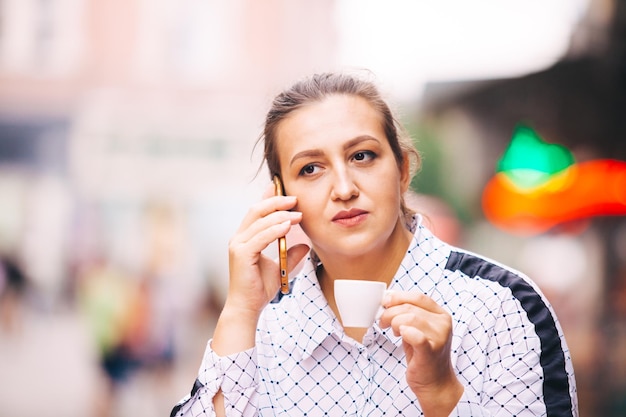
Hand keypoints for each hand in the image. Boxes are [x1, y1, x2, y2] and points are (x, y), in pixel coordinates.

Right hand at [227, 193, 307, 314]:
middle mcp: (239, 238)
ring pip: (260, 221)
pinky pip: (261, 236)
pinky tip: (288, 225)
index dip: (268, 196)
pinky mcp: (242, 254)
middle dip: (276, 201)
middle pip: (257, 210)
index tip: (282, 187)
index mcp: (245, 238)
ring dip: (281, 215)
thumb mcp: (281, 266)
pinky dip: (275, 229)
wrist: (248, 308)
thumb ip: (290, 254)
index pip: (256, 211)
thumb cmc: (260, 288)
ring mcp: (238, 245)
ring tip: (298, 214)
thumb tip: (305, 244)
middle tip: (295, 198)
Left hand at [379, 291, 462, 415]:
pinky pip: (417, 337)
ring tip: (393, 332)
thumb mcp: (418, 330)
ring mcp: (439, 338)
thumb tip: (388, 299)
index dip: (399, 297)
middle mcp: (443, 324)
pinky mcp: (431, 352)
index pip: (418, 297)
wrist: (435, 384)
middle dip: (390, 313)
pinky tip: (401, 336)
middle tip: (382, 322)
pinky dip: (406, 333)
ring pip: (410, 319)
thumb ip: (409, 315)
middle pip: (410, 308)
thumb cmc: (423, 356)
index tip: (385, 302)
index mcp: (441, 315)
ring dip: (394, 323)